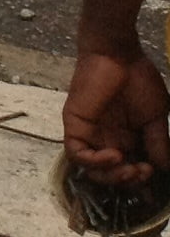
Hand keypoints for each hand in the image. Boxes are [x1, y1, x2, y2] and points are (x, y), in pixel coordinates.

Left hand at [66, 47, 169, 183]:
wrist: (119, 55)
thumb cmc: (139, 80)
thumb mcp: (156, 118)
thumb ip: (157, 143)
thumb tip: (163, 168)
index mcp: (126, 140)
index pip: (129, 171)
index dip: (141, 181)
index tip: (154, 178)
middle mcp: (106, 140)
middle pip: (110, 175)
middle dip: (128, 181)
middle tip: (144, 173)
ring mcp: (89, 134)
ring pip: (92, 170)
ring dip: (112, 176)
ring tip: (131, 169)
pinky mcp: (75, 125)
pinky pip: (77, 154)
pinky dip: (95, 162)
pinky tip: (115, 155)